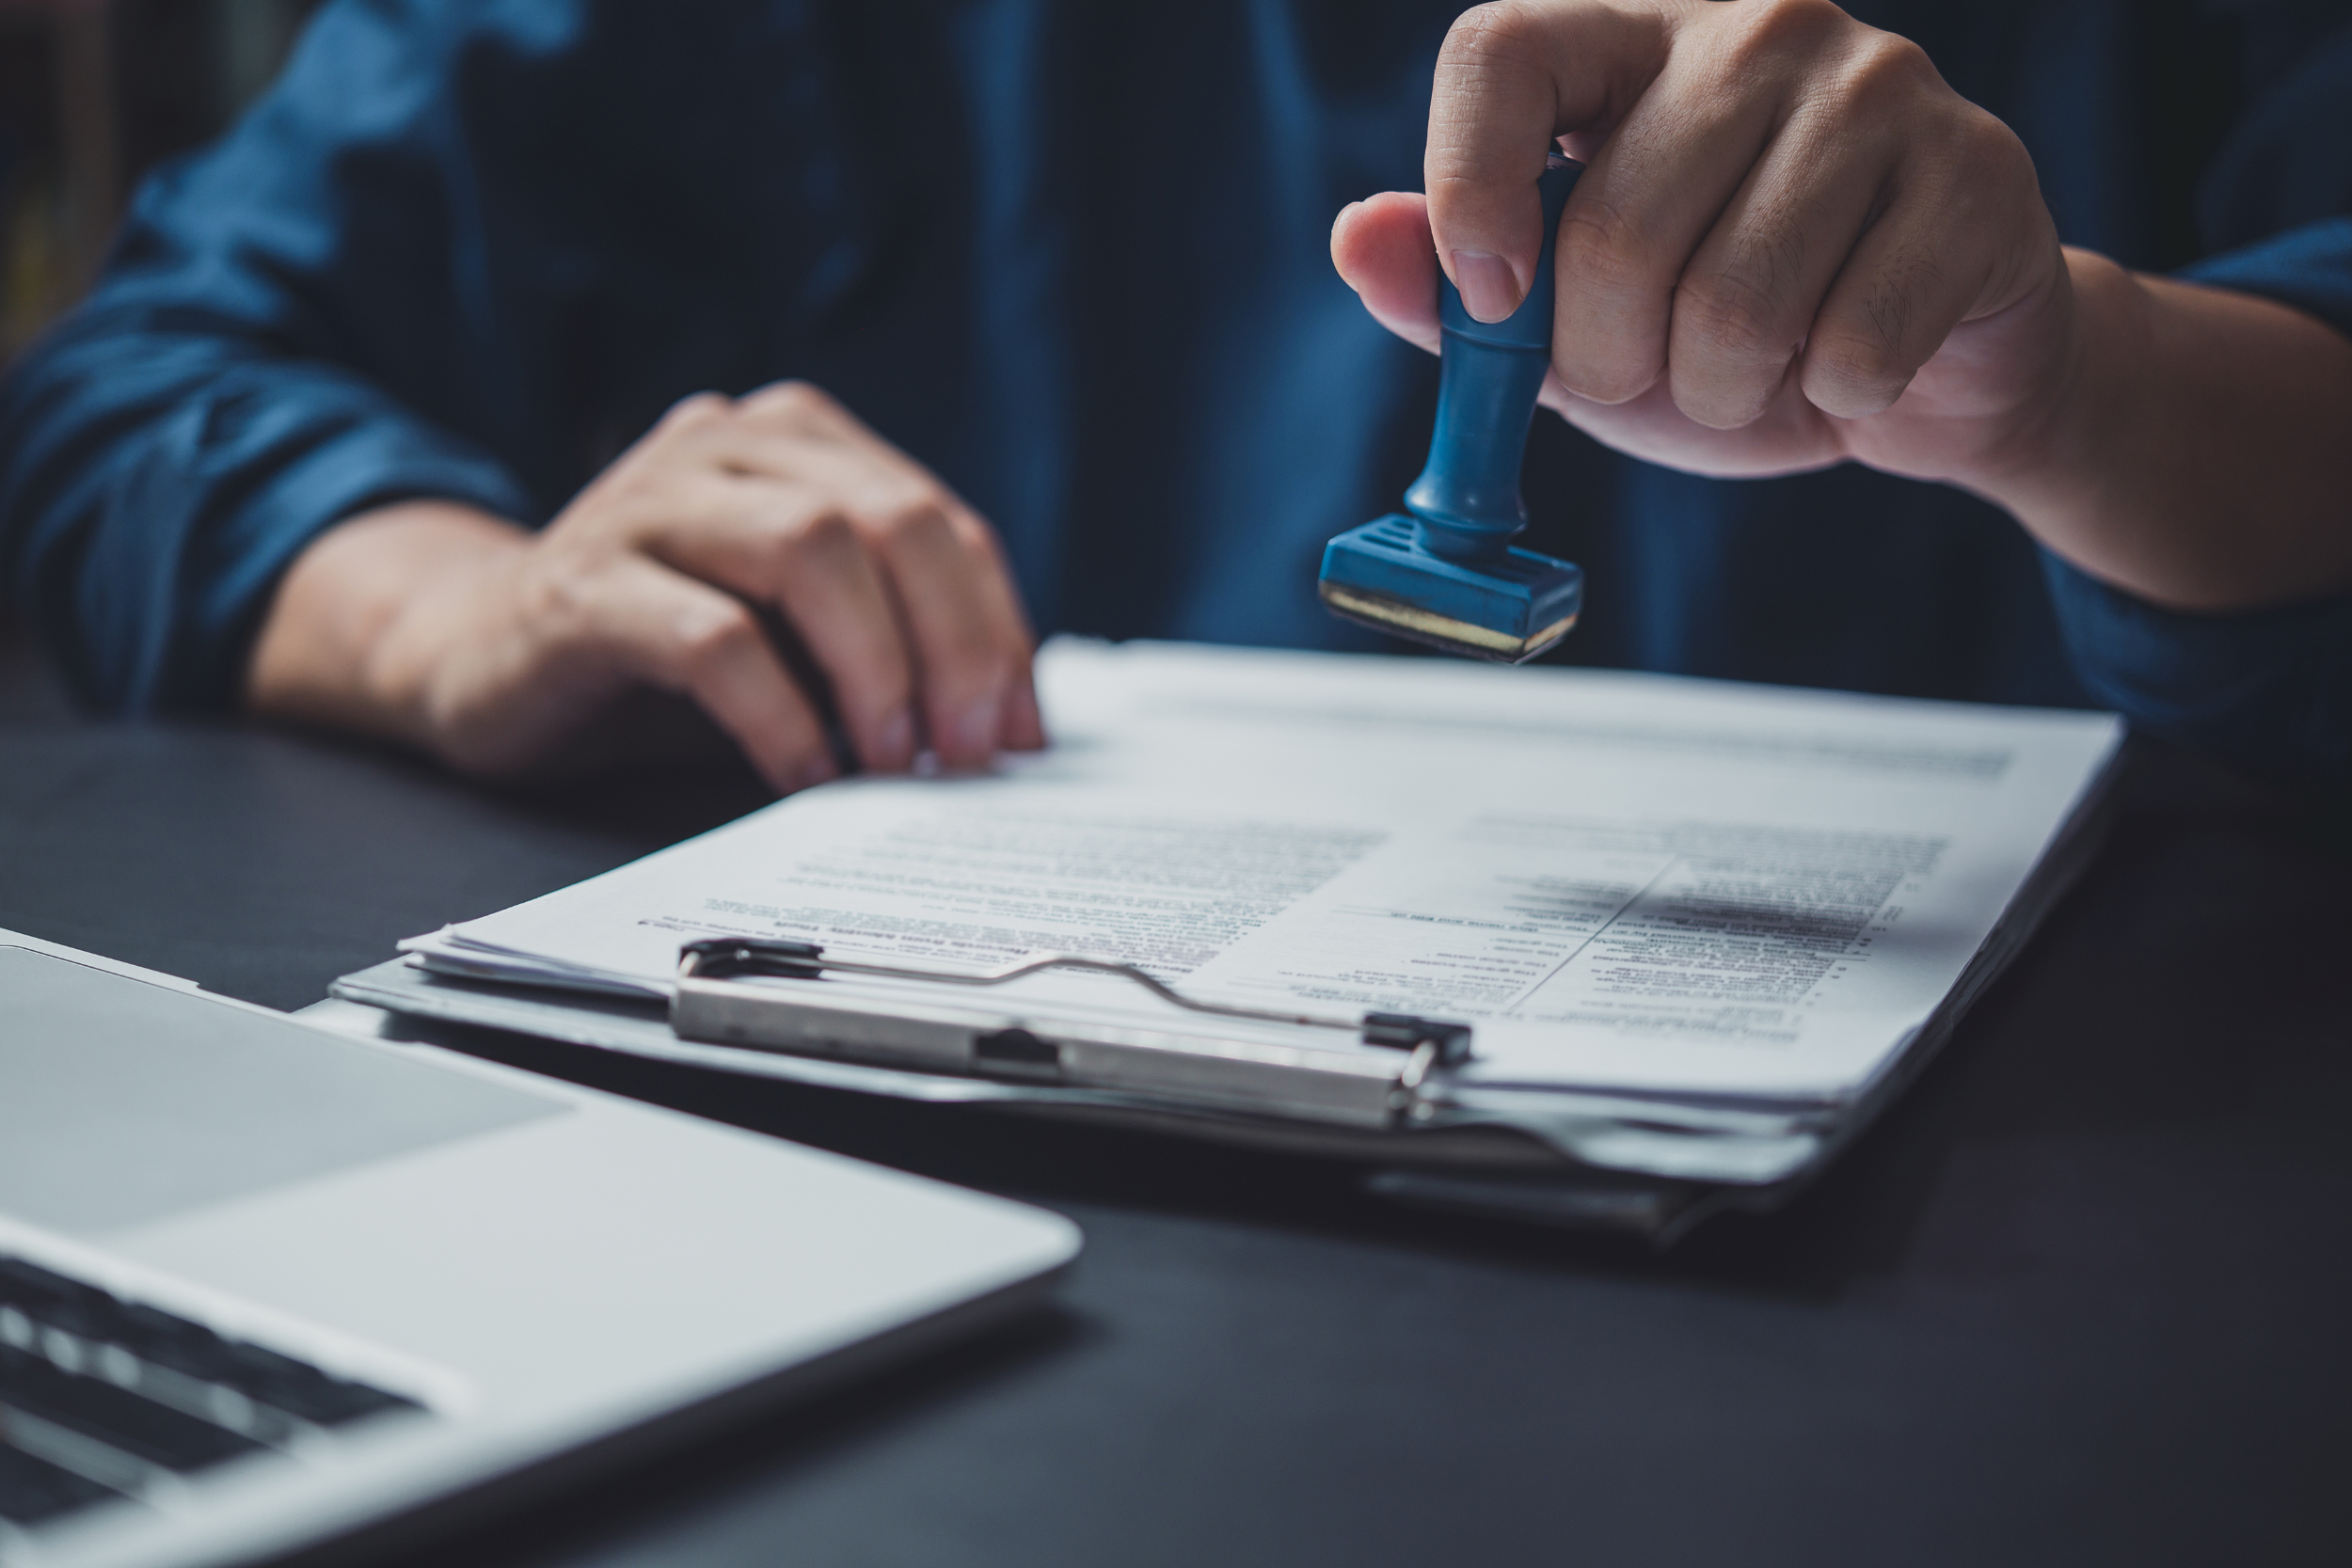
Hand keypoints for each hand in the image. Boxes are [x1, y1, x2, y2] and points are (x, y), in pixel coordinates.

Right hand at [248, 382, 1045, 791]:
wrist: (473, 654)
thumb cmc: (659, 645)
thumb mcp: (791, 628)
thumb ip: (883, 635)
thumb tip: (1005, 724)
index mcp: (792, 440)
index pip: (935, 519)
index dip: (995, 627)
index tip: (1021, 732)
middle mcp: (726, 445)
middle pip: (887, 521)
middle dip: (953, 643)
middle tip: (971, 751)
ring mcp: (647, 504)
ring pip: (809, 553)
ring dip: (875, 668)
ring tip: (893, 760)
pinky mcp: (584, 585)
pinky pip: (712, 640)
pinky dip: (780, 715)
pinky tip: (804, 773)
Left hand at [1332, 0, 2351, 611]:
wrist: (1918, 373)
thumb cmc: (1723, 336)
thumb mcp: (1566, 326)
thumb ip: (1454, 293)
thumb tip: (1359, 238)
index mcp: (1630, 43)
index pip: (1501, 50)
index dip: (1468, 184)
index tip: (1491, 299)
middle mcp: (1754, 31)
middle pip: (1614, 227)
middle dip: (1612, 359)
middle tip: (1652, 374)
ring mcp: (1877, 85)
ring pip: (1735, 302)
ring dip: (1721, 393)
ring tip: (1752, 372)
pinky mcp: (1974, 172)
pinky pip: (1855, 342)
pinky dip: (1835, 399)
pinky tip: (1851, 366)